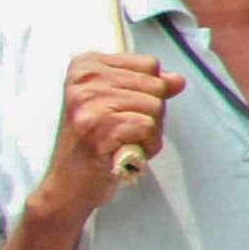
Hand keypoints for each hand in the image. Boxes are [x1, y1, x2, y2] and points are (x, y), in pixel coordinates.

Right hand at [29, 51, 178, 221]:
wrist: (70, 184)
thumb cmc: (97, 143)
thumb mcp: (121, 105)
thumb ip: (149, 87)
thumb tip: (178, 79)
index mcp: (86, 66)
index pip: (149, 65)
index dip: (148, 92)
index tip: (122, 110)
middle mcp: (84, 80)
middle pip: (156, 86)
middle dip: (151, 114)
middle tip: (123, 131)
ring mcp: (88, 103)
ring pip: (155, 107)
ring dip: (149, 133)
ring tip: (123, 142)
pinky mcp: (99, 127)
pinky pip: (149, 127)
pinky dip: (147, 146)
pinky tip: (125, 153)